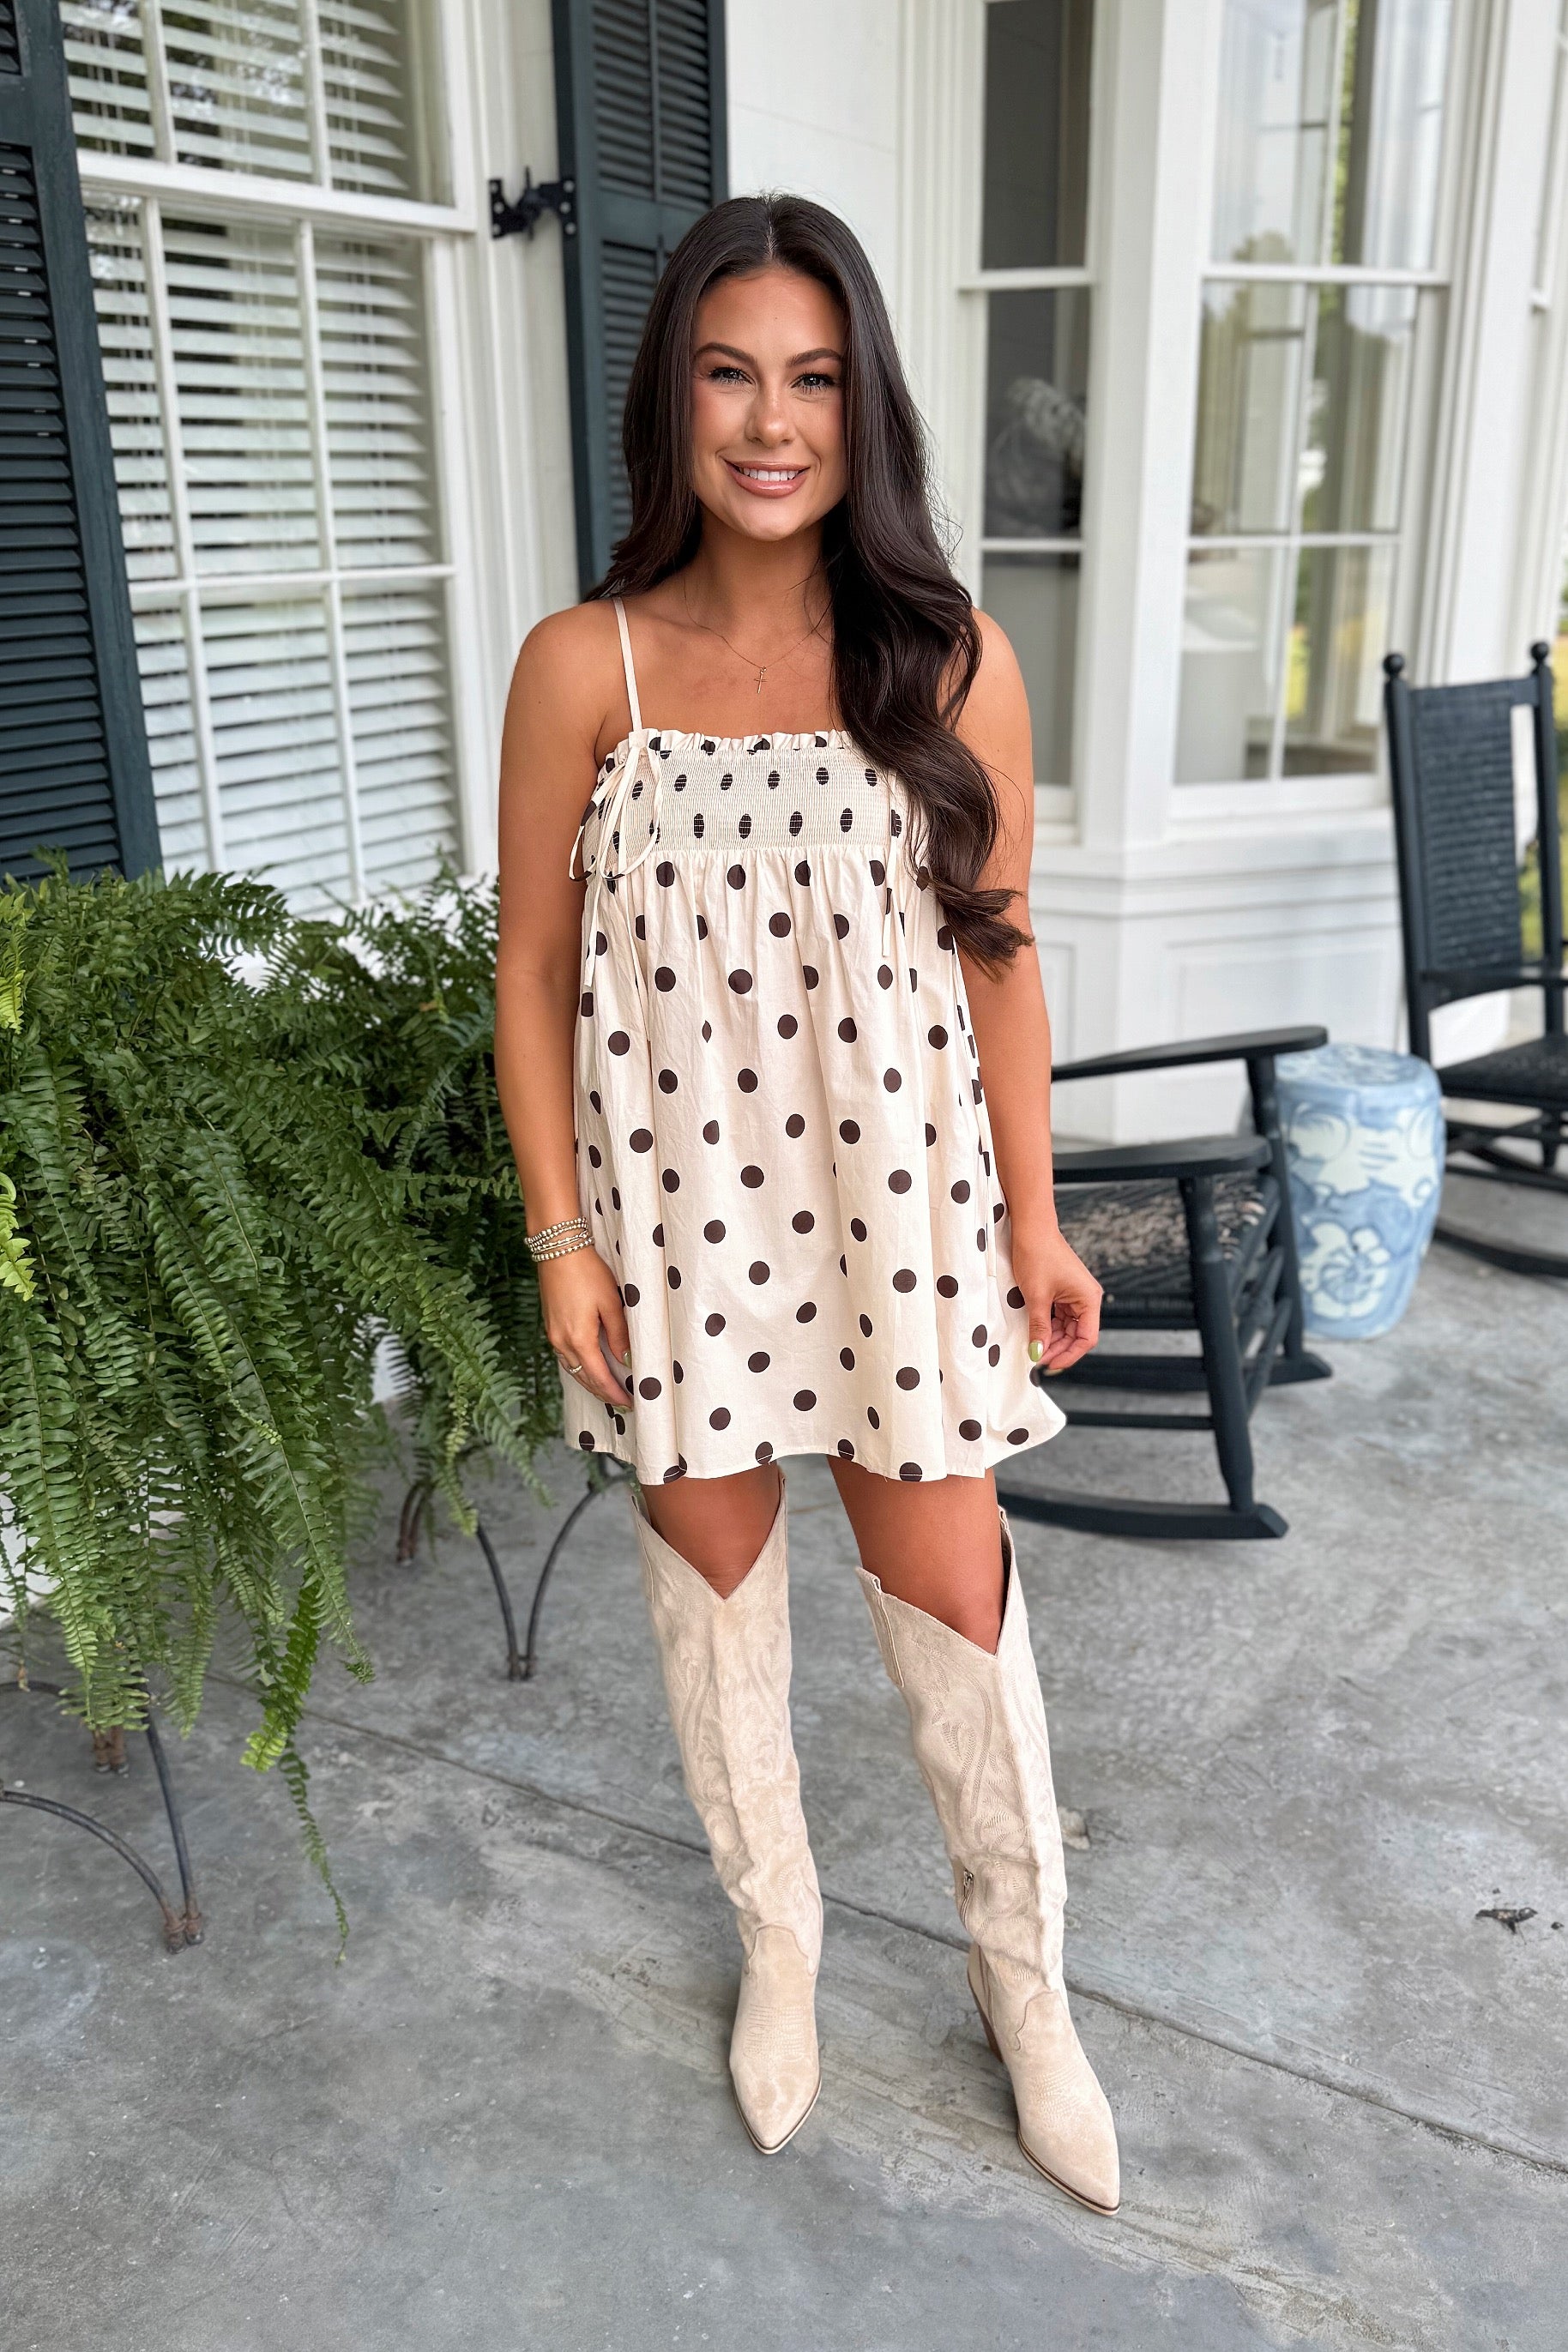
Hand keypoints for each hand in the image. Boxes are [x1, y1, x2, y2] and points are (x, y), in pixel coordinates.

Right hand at [539, 1246, 633, 1410]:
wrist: (557, 1249)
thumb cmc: (587, 1272)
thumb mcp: (611, 1303)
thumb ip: (619, 1334)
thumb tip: (625, 1358)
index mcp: (579, 1339)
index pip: (599, 1377)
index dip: (614, 1393)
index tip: (629, 1403)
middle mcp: (561, 1342)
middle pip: (583, 1378)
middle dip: (602, 1393)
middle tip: (621, 1404)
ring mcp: (552, 1334)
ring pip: (572, 1369)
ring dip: (589, 1382)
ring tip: (607, 1390)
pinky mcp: (550, 1325)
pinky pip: (565, 1356)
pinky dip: (578, 1367)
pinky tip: (588, 1366)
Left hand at [1010, 1218, 1101, 1375]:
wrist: (1030, 1228)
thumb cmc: (1037, 1255)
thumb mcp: (1037, 1297)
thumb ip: (1039, 1328)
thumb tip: (1037, 1353)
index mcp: (1089, 1299)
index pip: (1086, 1338)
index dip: (1069, 1354)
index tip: (1049, 1364)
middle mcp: (1086, 1298)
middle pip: (1077, 1335)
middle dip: (1059, 1348)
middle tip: (1036, 1359)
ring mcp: (1075, 1295)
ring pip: (1067, 1327)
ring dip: (1052, 1339)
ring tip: (1034, 1348)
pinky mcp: (1064, 1292)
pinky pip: (1060, 1317)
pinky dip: (1048, 1327)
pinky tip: (1035, 1334)